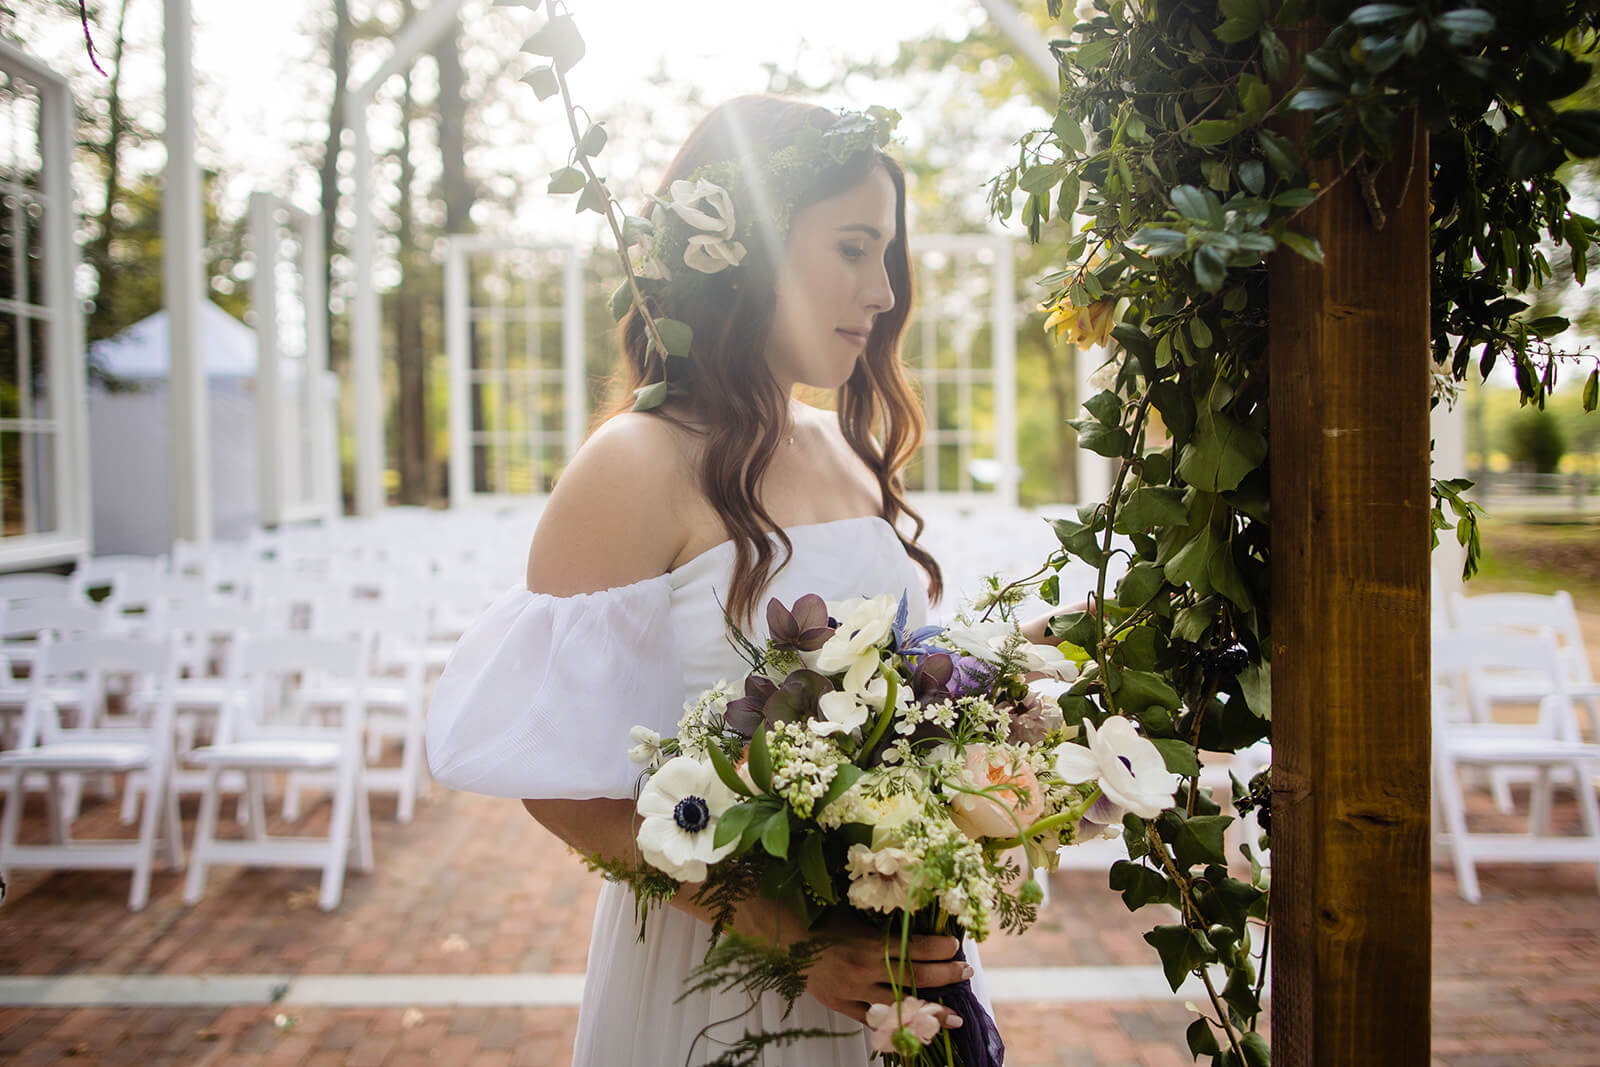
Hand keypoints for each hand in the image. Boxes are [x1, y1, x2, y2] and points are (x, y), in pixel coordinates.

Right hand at [801, 920, 970, 1025]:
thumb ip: (882, 926)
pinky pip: (873, 1020)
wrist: (786, 940)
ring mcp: (854, 991)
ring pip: (899, 1005)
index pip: (913, 948)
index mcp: (869, 943)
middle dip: (944, 976)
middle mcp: (865, 970)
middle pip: (914, 977)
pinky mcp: (842, 1005)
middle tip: (965, 974)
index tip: (955, 947)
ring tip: (953, 1018)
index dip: (938, 949)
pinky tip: (913, 1028)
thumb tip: (914, 923)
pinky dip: (894, 1023)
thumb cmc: (821, 922)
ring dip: (929, 1010)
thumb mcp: (854, 916)